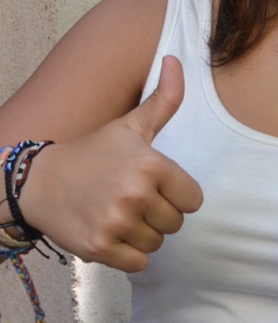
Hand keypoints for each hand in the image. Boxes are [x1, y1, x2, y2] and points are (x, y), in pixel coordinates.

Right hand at [20, 56, 202, 272]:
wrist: (40, 182)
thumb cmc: (93, 152)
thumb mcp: (131, 125)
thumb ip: (164, 98)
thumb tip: (174, 59)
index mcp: (152, 165)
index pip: (194, 200)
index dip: (177, 194)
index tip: (154, 185)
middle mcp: (136, 194)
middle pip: (176, 223)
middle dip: (158, 214)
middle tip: (132, 199)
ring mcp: (117, 223)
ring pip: (157, 243)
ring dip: (143, 234)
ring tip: (119, 213)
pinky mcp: (100, 248)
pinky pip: (139, 263)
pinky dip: (128, 253)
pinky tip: (111, 232)